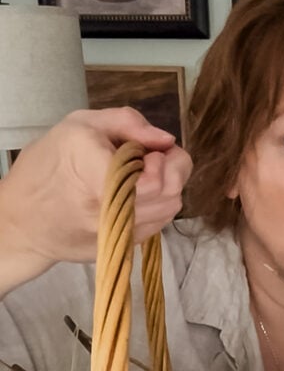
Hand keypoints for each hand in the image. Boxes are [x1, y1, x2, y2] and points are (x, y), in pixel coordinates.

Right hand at [0, 107, 192, 294]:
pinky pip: (158, 225)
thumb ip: (128, 123)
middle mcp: (108, 207)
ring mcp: (116, 232)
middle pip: (170, 194)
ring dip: (167, 189)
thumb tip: (167, 140)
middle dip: (174, 170)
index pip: (154, 180)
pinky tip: (136, 195)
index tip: (150, 151)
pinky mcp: (121, 247)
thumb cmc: (48, 164)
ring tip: (143, 176)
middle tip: (154, 159)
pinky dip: (156, 206)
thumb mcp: (80, 125)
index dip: (164, 161)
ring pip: (169, 211)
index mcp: (94, 169)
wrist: (22, 220)